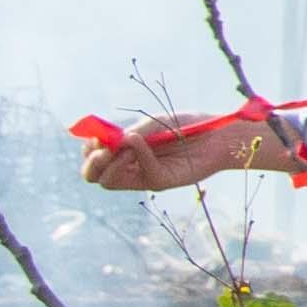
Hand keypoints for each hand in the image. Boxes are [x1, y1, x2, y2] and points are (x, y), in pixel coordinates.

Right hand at [76, 123, 262, 192]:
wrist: (219, 133)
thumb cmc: (186, 125)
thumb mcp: (151, 125)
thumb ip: (126, 135)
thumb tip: (103, 144)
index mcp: (124, 151)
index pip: (92, 158)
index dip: (87, 149)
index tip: (95, 136)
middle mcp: (130, 166)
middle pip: (93, 175)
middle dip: (90, 163)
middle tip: (100, 149)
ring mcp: (144, 176)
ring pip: (109, 181)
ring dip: (109, 162)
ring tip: (122, 145)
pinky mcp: (160, 182)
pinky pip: (140, 173)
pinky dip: (137, 155)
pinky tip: (141, 141)